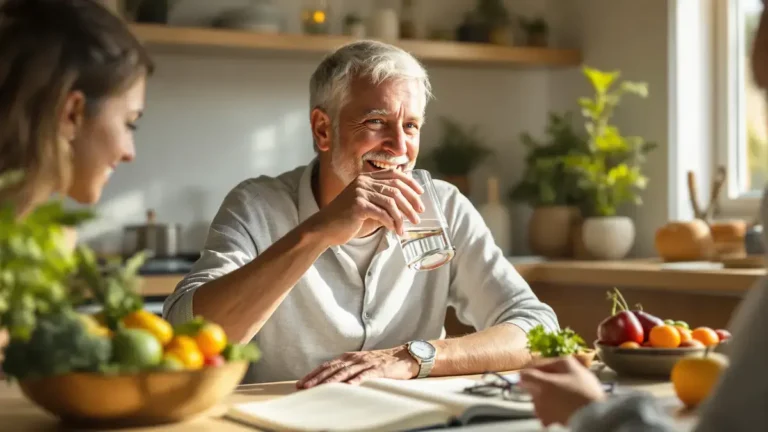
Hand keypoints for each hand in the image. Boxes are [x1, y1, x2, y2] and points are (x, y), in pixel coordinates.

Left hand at [297, 345, 418, 388]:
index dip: (313, 374)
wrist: (404, 357)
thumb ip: (347, 370)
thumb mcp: (361, 364)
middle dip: (316, 378)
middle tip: (303, 387)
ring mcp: (366, 363)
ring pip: (345, 372)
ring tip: (319, 387)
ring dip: (331, 380)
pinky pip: (365, 375)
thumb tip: (330, 380)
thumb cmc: (382, 363)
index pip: (327, 365)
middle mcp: (355, 358)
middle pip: (332, 368)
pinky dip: (356, 380)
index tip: (301, 383)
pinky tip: (348, 386)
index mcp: (349, 357)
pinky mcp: (378, 369)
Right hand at [311, 170, 424, 245]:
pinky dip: (391, 223)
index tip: (420, 193)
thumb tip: (404, 204)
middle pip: (395, 188)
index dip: (410, 183)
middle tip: (419, 214)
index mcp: (365, 178)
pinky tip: (395, 231)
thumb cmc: (345, 219)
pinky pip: (382, 213)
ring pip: (391, 202)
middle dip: (410, 202)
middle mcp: (363, 182)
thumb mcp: (364, 204)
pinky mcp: (358, 205)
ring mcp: (360, 192)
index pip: (394, 175)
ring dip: (403, 216)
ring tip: (407, 226)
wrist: (324, 228)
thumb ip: (380, 201)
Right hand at [517, 356, 606, 426]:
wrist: (595, 418)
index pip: (538, 364)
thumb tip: (521, 374)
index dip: (527, 373)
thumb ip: (531, 377)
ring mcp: (579, 387)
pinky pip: (564, 403)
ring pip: (554, 394)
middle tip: (535, 404)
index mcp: (564, 362)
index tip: (519, 384)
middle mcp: (573, 372)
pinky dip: (555, 410)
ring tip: (544, 415)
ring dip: (544, 405)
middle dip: (538, 395)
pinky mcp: (583, 401)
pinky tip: (553, 419)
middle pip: (546, 381)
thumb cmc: (569, 398)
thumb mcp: (546, 385)